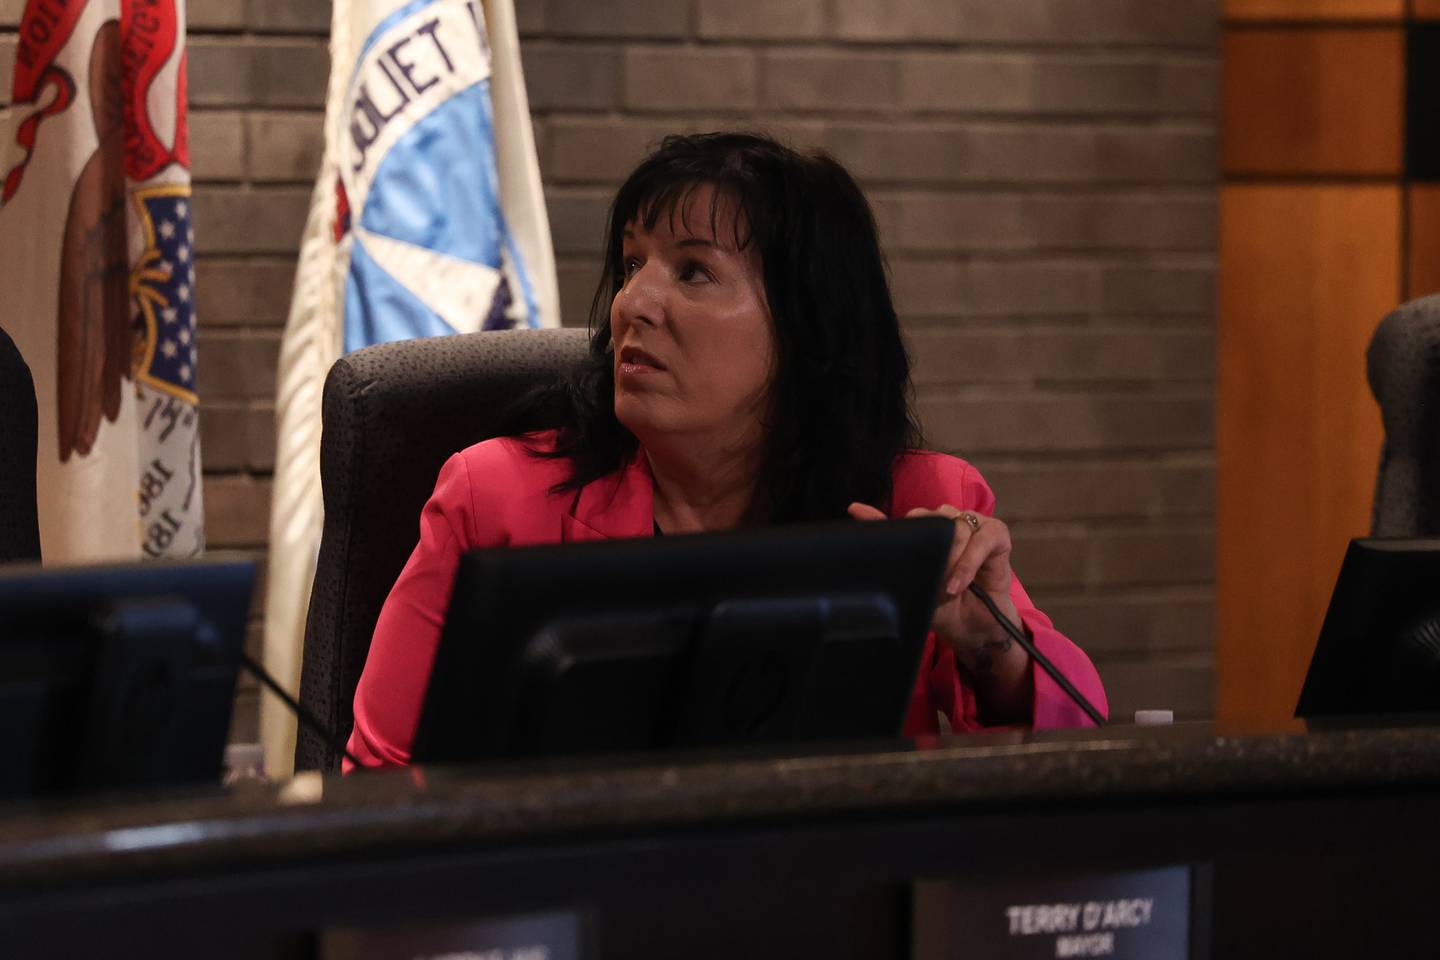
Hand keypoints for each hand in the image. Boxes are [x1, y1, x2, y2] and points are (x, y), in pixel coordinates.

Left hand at [848, 501, 1031, 722]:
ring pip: (956, 528)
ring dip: (950, 561)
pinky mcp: (996, 533)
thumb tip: (855, 510)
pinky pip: (981, 539)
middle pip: (931, 521)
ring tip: (947, 588)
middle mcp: (947, 519)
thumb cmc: (945, 605)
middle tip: (931, 581)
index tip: (863, 518)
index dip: (891, 525)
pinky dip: (968, 563)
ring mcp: (972, 523)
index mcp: (926, 528)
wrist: (976, 628)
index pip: (907, 519)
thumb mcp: (913, 582)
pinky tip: (959, 584)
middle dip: (930, 552)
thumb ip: (891, 549)